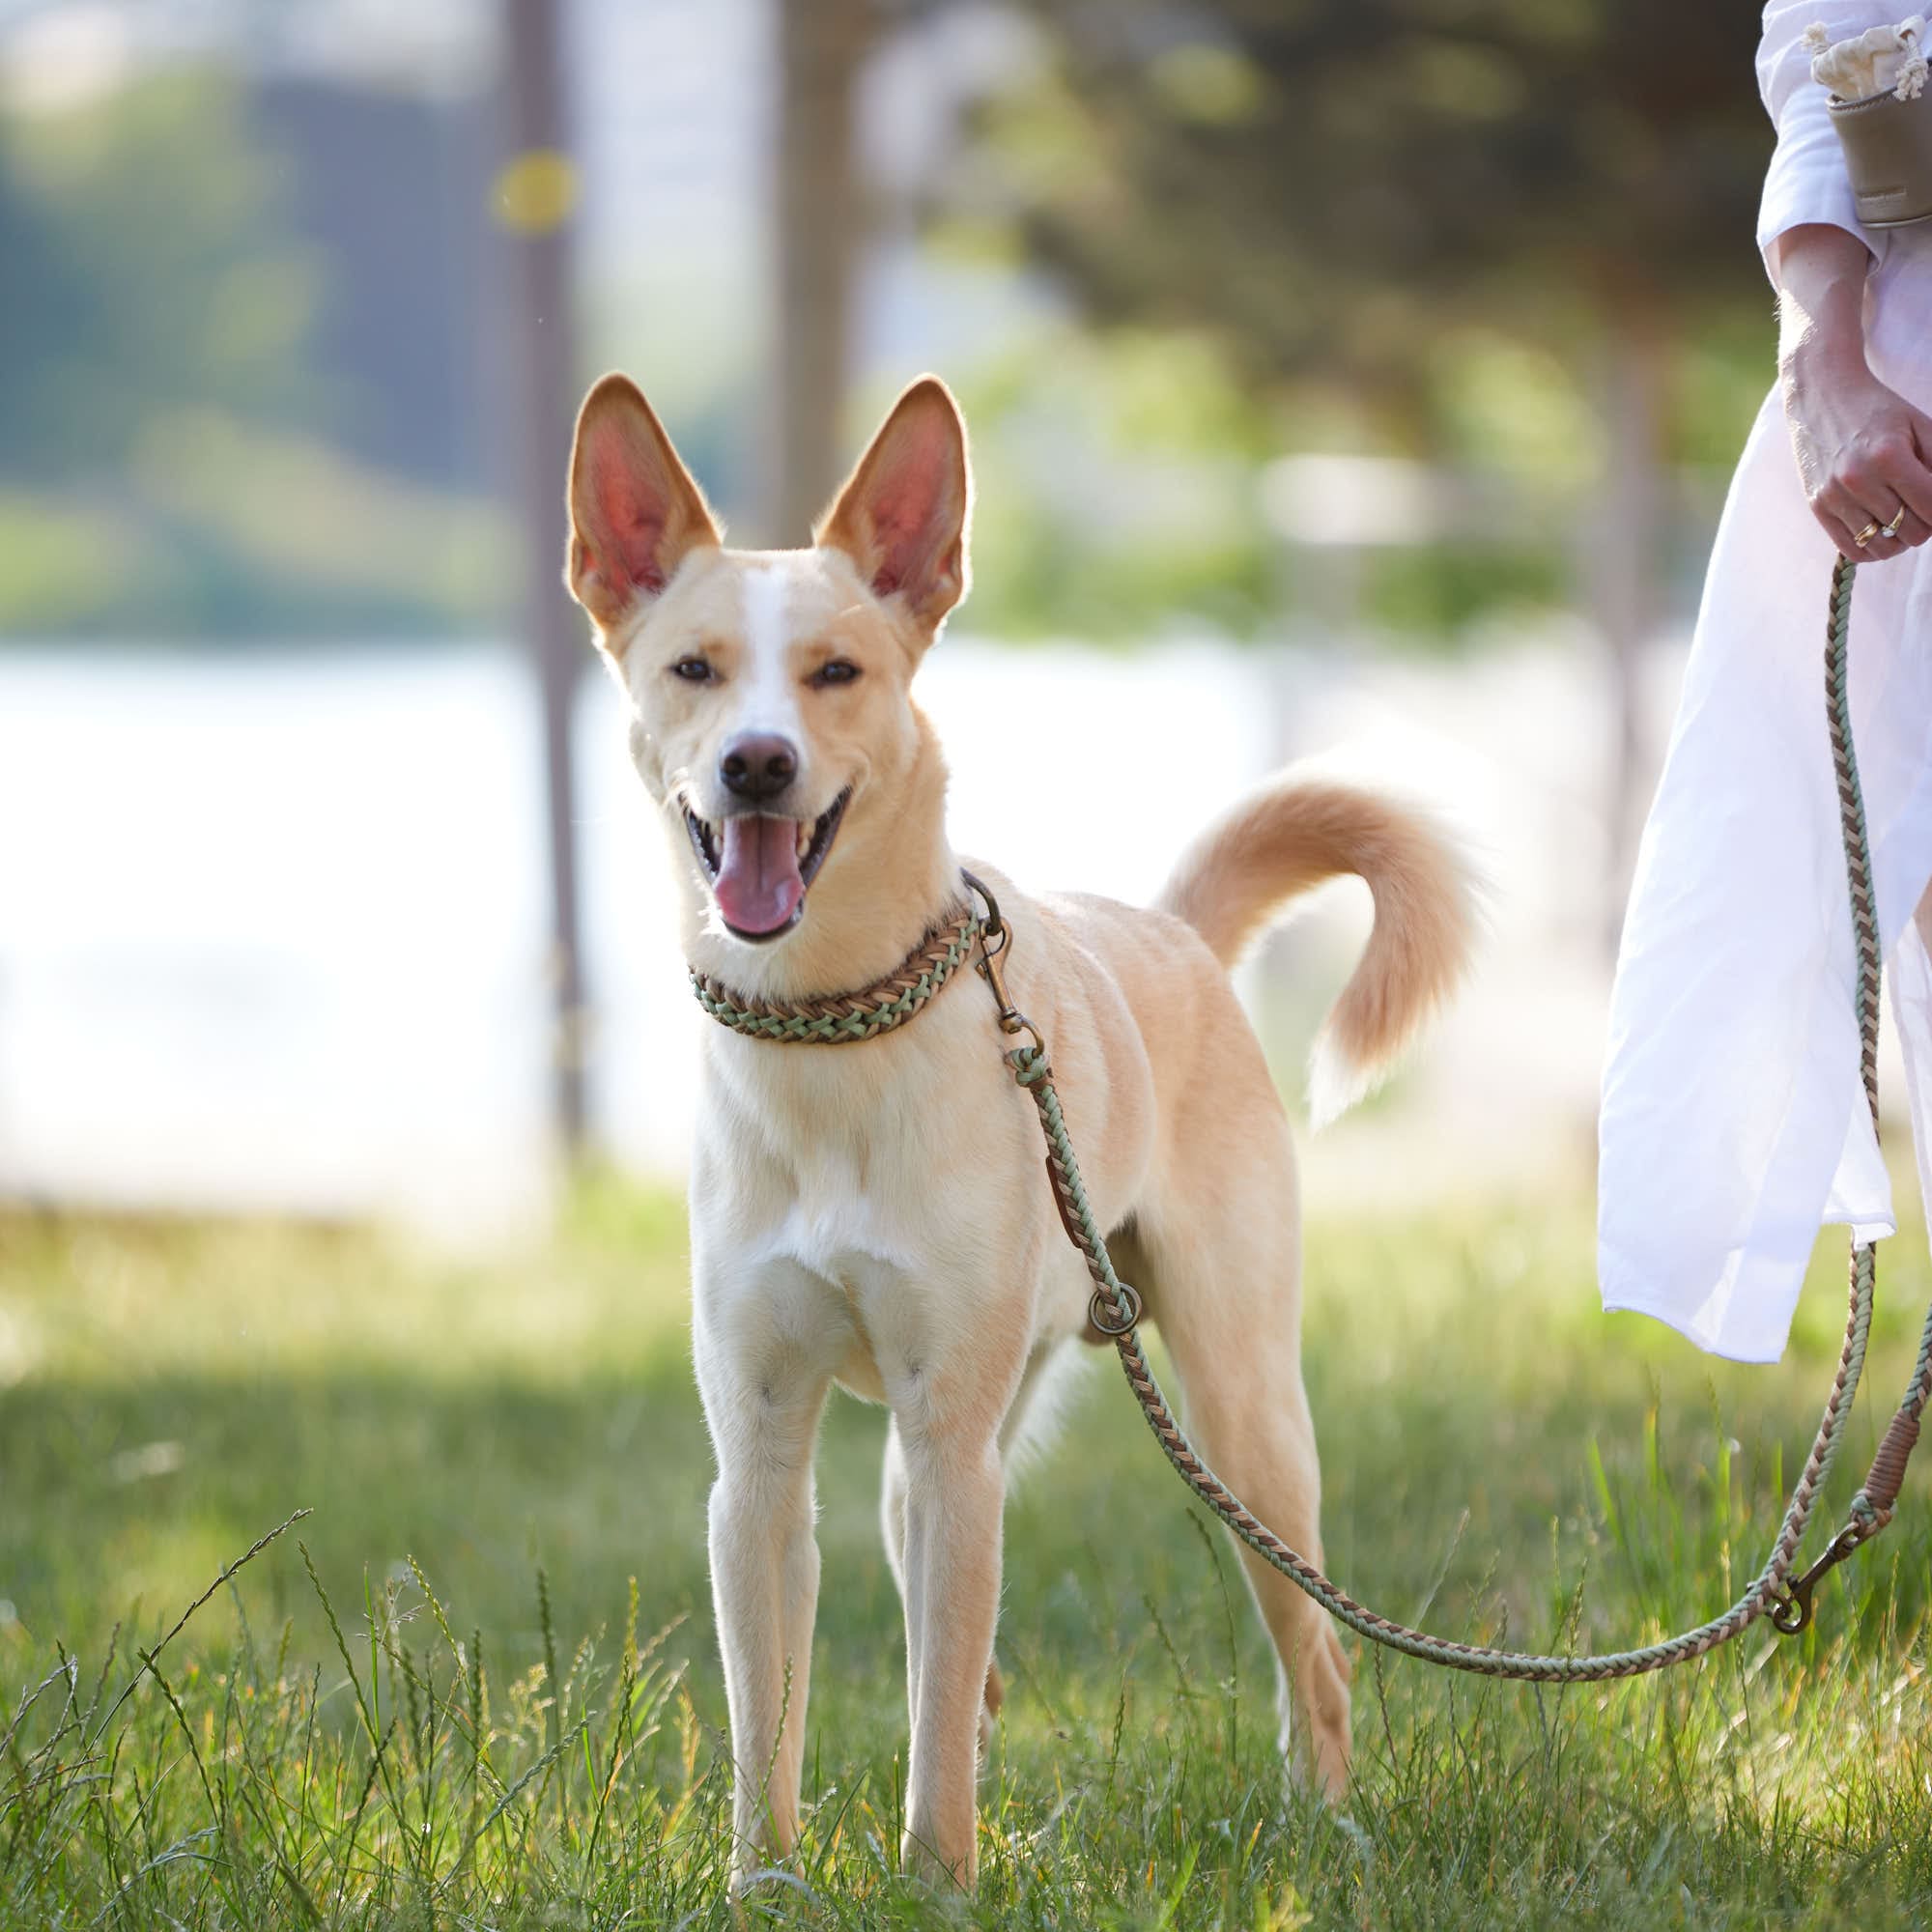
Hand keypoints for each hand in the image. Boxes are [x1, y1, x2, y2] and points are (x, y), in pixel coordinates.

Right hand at [1782, 343, 1931, 561]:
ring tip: (1902, 520)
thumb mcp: (1920, 426)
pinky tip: (1881, 532)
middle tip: (1922, 508)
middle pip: (1910, 531)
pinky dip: (1874, 549)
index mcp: (1889, 456)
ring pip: (1883, 547)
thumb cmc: (1879, 411)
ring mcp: (1834, 497)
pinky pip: (1853, 550)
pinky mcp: (1818, 507)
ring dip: (1901, 539)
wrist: (1823, 398)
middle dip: (1925, 524)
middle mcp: (1858, 480)